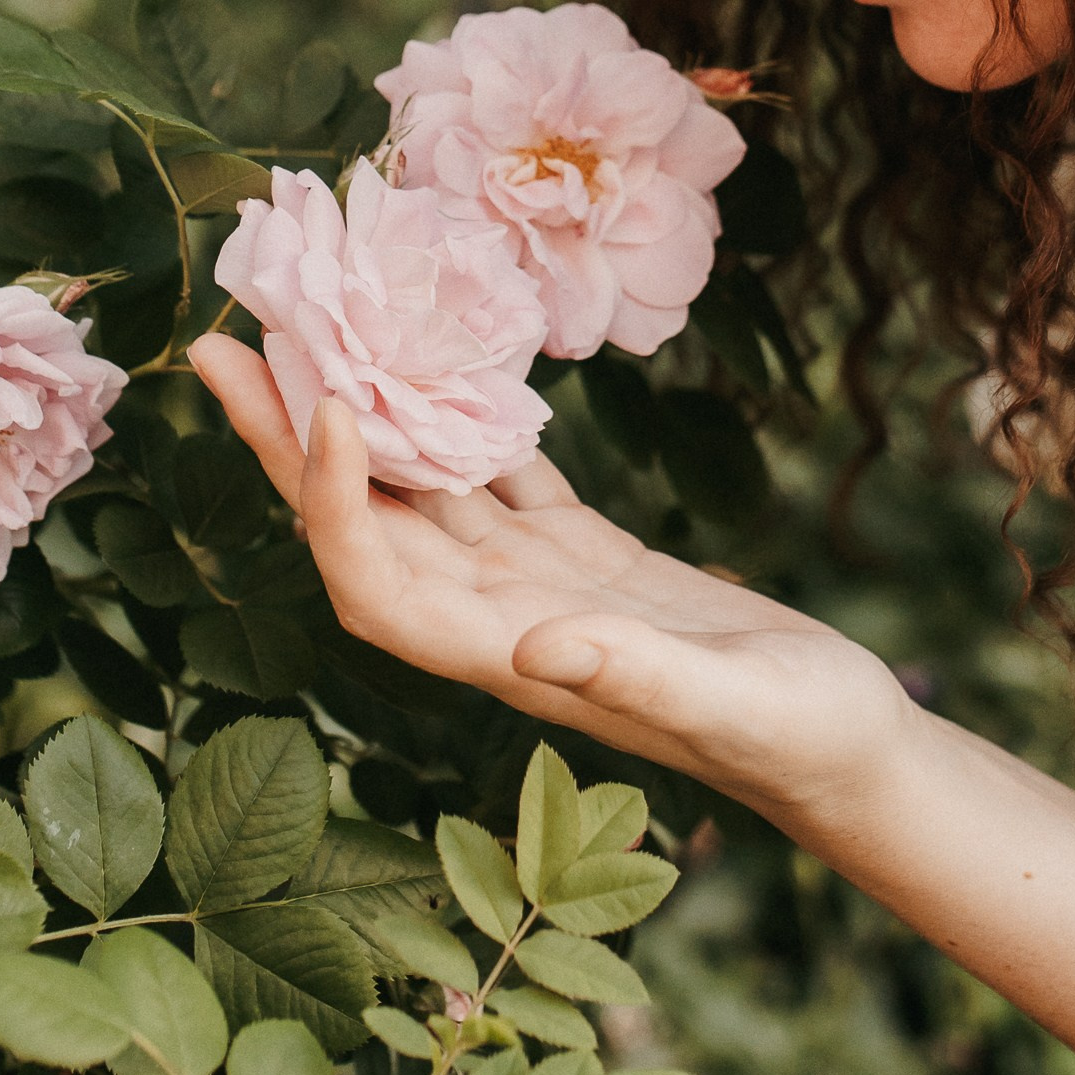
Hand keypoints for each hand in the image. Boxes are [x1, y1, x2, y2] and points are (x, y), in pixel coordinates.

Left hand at [187, 337, 913, 826]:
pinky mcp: (584, 555)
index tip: (325, 400)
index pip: (376, 581)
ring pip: (418, 487)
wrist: (852, 751)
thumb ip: (633, 672)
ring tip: (300, 323)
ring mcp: (536, 585)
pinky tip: (437, 353)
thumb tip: (531, 642)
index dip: (331, 501)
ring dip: (355, 411)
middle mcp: (497, 619)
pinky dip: (459, 416)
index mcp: (510, 659)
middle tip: (223, 339)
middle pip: (362, 523)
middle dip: (287, 440)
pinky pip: (496, 476)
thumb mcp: (730, 704)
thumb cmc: (801, 739)